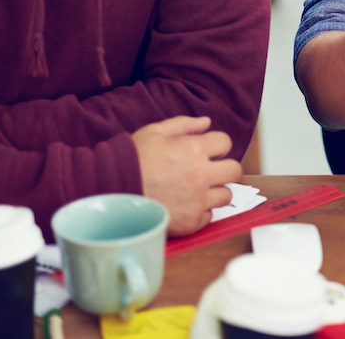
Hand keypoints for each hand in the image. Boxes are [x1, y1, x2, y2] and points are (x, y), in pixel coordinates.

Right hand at [132, 116, 242, 236]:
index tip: (207, 151)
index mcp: (194, 149)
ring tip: (197, 190)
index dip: (216, 145)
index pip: (225, 143)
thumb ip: (184, 125)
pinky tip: (185, 206)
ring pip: (226, 195)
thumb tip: (207, 122)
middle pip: (234, 170)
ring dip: (215, 191)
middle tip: (209, 171)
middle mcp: (200, 175)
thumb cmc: (131, 159)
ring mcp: (196, 200)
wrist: (109, 190)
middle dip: (224, 168)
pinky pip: (208, 217)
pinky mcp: (189, 222)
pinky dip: (200, 212)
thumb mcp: (155, 132)